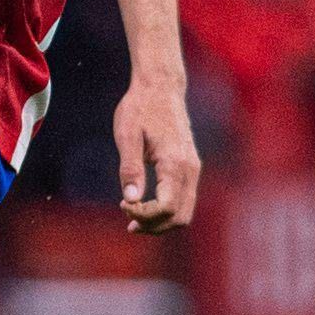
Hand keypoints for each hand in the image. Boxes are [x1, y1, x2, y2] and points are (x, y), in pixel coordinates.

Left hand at [112, 71, 199, 233]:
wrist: (161, 88)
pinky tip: (145, 208)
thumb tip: (131, 199)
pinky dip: (167, 212)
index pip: (166, 207)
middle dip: (154, 226)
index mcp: (175, 163)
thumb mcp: (127, 135)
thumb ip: (130, 168)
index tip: (122, 204)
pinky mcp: (190, 168)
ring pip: (184, 212)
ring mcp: (193, 169)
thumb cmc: (141, 108)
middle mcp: (190, 170)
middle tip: (128, 222)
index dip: (144, 215)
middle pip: (180, 217)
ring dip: (161, 223)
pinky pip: (184, 200)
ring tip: (134, 221)